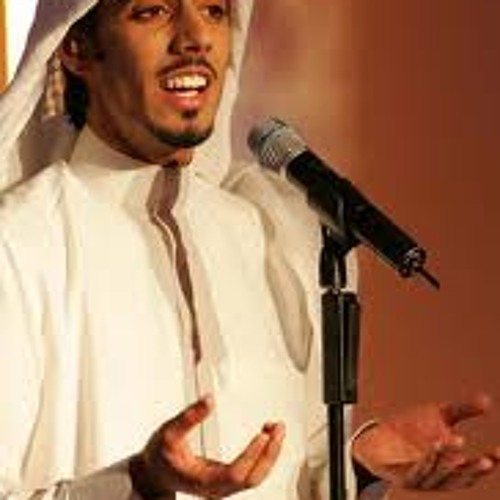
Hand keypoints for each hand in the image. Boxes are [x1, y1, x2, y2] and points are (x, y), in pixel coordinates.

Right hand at [129, 395, 284, 498]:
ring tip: (276, 428)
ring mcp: (224, 486)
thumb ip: (189, 417)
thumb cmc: (160, 455)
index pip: (235, 473)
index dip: (251, 455)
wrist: (153, 474)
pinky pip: (252, 472)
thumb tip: (209, 400)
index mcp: (203, 481)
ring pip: (255, 477)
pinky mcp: (227, 479)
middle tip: (279, 428)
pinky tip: (266, 436)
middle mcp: (217, 488)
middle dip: (270, 454)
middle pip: (252, 479)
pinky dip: (263, 455)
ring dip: (270, 454)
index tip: (263, 435)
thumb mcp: (169, 432)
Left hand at [352, 394, 499, 490]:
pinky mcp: (402, 477)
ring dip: (449, 462)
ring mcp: (421, 481)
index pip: (474, 470)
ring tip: (459, 445)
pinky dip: (426, 461)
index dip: (489, 463)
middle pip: (461, 478)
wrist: (377, 438)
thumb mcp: (439, 416)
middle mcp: (439, 479)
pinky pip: (416, 472)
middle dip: (475, 470)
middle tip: (488, 460)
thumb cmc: (411, 429)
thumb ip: (462, 410)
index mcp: (451, 468)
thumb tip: (487, 400)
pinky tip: (434, 448)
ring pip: (439, 476)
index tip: (499, 451)